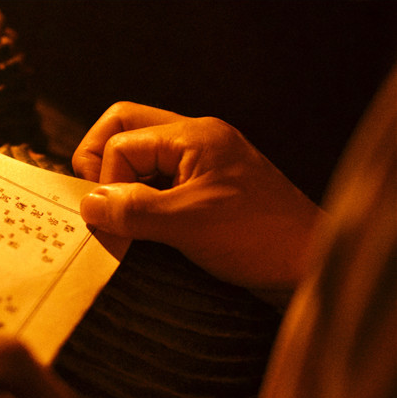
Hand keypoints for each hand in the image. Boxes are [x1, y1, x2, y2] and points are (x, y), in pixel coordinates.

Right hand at [72, 102, 326, 306]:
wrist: (309, 265)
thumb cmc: (258, 237)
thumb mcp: (188, 222)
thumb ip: (133, 208)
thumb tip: (88, 203)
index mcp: (193, 135)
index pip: (121, 142)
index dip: (106, 180)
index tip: (111, 219)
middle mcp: (195, 141)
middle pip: (125, 131)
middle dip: (102, 167)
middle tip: (99, 207)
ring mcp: (201, 164)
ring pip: (138, 158)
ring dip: (122, 188)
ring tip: (121, 224)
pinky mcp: (204, 191)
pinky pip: (156, 183)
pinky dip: (140, 203)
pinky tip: (141, 231)